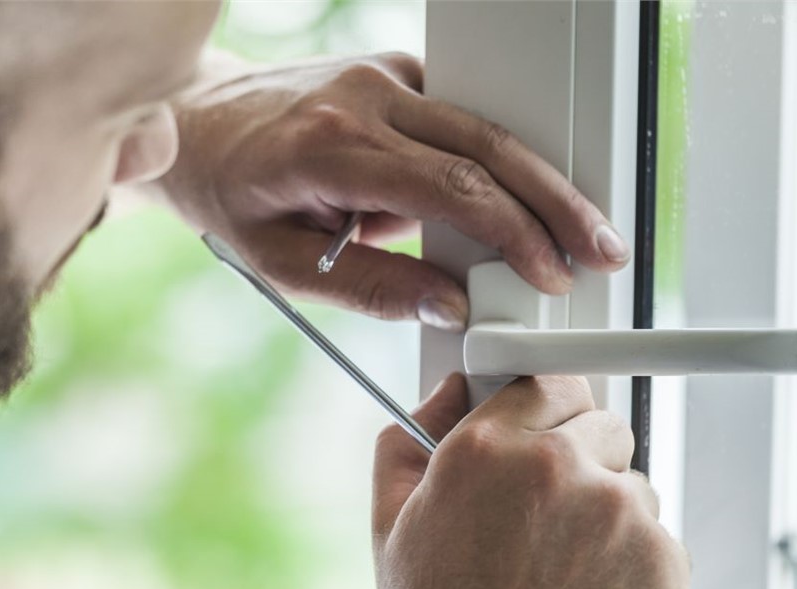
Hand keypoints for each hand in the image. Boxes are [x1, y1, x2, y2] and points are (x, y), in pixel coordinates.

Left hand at [153, 53, 631, 330]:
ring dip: (539, 178)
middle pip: (487, 144)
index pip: (449, 185)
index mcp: (331, 145)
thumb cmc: (231, 199)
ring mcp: (382, 75)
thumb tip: (450, 306)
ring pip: (485, 124)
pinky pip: (461, 117)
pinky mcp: (393, 74)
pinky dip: (497, 161)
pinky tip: (523, 203)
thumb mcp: (281, 266)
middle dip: (554, 203)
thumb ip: (369, 289)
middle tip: (600, 249)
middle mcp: (364, 95)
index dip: (512, 232)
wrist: (197, 125)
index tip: (548, 272)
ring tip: (579, 230)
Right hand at [359, 375, 688, 588]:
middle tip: (545, 510)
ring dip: (605, 511)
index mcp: (483, 450)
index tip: (545, 425)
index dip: (542, 407)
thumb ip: (408, 440)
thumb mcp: (389, 526)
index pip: (543, 379)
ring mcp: (619, 516)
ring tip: (557, 572)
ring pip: (631, 483)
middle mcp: (556, 468)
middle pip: (599, 421)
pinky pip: (658, 539)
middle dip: (576, 454)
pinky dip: (631, 562)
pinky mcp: (665, 565)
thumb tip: (445, 395)